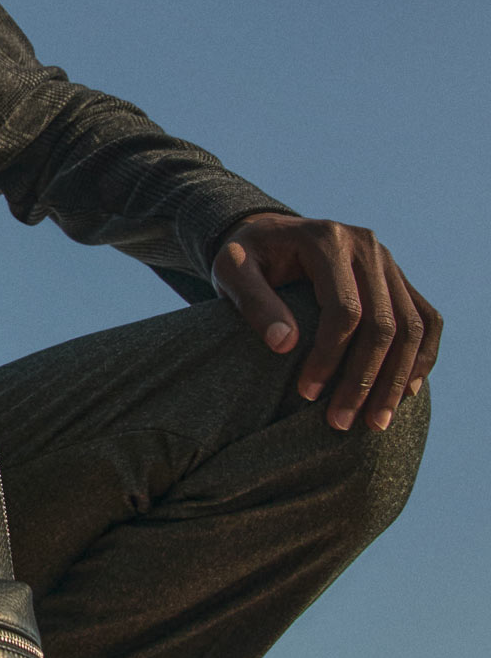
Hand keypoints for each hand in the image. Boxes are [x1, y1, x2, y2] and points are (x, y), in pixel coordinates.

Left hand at [210, 212, 440, 432]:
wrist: (269, 235)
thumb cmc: (246, 258)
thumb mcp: (232, 270)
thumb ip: (253, 301)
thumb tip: (284, 344)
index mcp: (326, 240)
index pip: (344, 309)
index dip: (329, 357)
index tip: (307, 394)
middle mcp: (366, 245)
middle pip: (383, 323)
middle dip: (364, 380)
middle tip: (341, 422)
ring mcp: (388, 261)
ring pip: (411, 327)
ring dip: (396, 379)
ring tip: (375, 422)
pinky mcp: (398, 278)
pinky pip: (425, 320)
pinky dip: (422, 357)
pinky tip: (405, 392)